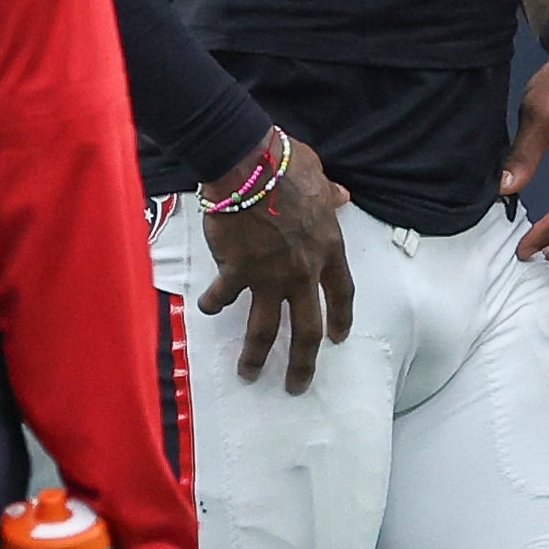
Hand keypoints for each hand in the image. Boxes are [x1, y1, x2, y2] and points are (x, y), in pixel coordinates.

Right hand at [200, 132, 354, 391]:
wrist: (247, 165)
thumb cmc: (283, 163)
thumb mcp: (318, 175)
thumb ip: (329, 194)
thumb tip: (341, 196)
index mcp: (327, 249)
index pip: (341, 293)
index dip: (340, 318)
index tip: (337, 338)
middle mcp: (302, 272)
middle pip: (306, 329)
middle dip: (303, 362)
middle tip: (298, 385)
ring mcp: (269, 276)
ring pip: (265, 329)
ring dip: (255, 355)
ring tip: (249, 373)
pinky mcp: (236, 272)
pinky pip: (223, 297)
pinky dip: (214, 303)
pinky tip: (206, 308)